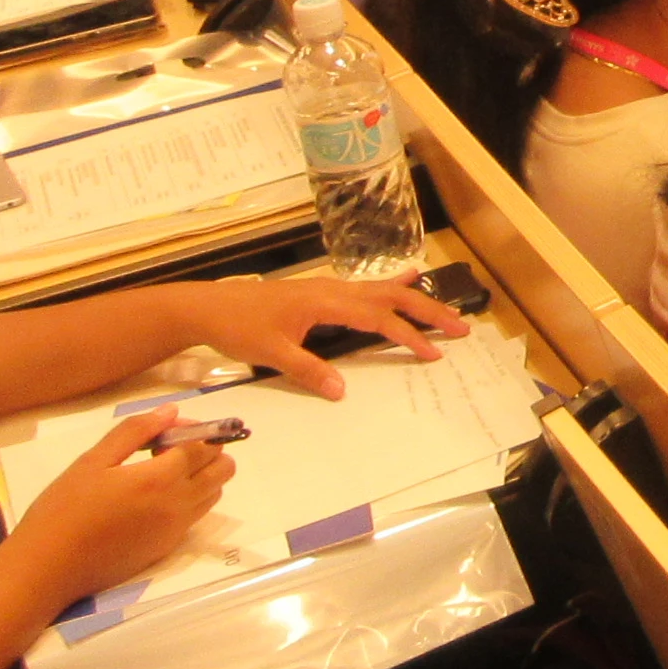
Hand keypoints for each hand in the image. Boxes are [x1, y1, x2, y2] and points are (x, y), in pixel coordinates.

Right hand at [8, 407, 231, 603]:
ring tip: (158, 474)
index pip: (204, 445)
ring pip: (214, 492)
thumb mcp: (94, 460)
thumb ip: (136, 431)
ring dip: (200, 476)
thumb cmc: (64, 509)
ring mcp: (177, 529)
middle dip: (205, 451)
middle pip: (223, 468)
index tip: (164, 430)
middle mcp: (180, 504)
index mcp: (161, 479)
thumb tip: (171, 412)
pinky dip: (189, 499)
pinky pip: (196, 515)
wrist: (49, 567)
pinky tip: (151, 499)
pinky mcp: (168, 547)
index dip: (192, 430)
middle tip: (165, 450)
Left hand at [178, 273, 462, 397]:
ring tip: (445, 309)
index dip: (408, 334)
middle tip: (459, 327)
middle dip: (427, 310)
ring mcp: (328, 288)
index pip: (378, 318)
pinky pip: (366, 288)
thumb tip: (341, 391)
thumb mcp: (271, 353)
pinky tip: (406, 277)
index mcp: (325, 302)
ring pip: (381, 290)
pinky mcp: (321, 292)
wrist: (208, 307)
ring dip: (414, 300)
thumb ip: (308, 371)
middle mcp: (333, 290)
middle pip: (391, 297)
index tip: (433, 351)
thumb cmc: (238, 328)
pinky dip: (391, 286)